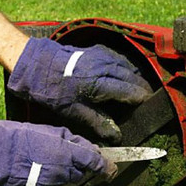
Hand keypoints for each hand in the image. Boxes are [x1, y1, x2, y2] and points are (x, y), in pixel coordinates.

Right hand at [0, 117, 116, 185]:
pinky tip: (37, 167)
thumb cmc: (22, 136)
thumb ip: (73, 141)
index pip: (95, 163)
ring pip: (66, 180)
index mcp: (68, 154)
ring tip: (46, 158)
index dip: (104, 166)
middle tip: (67, 155)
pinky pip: (51, 185)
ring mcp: (51, 183)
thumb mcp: (51, 131)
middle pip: (81, 173)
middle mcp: (63, 171)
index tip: (110, 167)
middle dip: (79, 166)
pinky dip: (49, 178)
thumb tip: (89, 148)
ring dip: (63, 172)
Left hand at [7, 38, 151, 142]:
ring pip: (128, 66)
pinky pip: (119, 58)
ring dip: (136, 77)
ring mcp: (102, 56)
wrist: (34, 64)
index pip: (131, 91)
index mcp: (100, 83)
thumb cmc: (52, 90)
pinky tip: (126, 74)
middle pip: (133, 77)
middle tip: (149, 100)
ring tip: (141, 89)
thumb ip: (98, 122)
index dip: (142, 100)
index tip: (150, 108)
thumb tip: (117, 136)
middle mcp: (105, 67)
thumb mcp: (73, 112)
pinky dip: (126, 67)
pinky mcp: (97, 50)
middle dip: (143, 89)